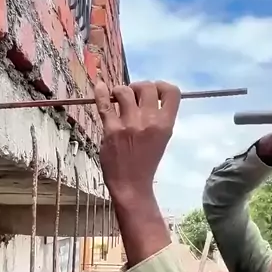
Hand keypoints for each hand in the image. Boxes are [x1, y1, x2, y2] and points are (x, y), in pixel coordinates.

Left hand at [94, 80, 180, 204]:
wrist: (131, 185)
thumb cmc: (146, 162)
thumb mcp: (161, 139)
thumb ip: (157, 118)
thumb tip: (146, 96)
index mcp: (166, 124)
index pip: (171, 92)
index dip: (161, 86)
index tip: (152, 92)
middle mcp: (149, 121)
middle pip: (146, 86)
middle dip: (138, 87)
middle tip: (132, 96)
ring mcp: (129, 124)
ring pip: (124, 91)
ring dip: (119, 92)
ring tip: (117, 100)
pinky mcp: (111, 129)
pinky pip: (104, 104)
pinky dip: (100, 92)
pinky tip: (100, 86)